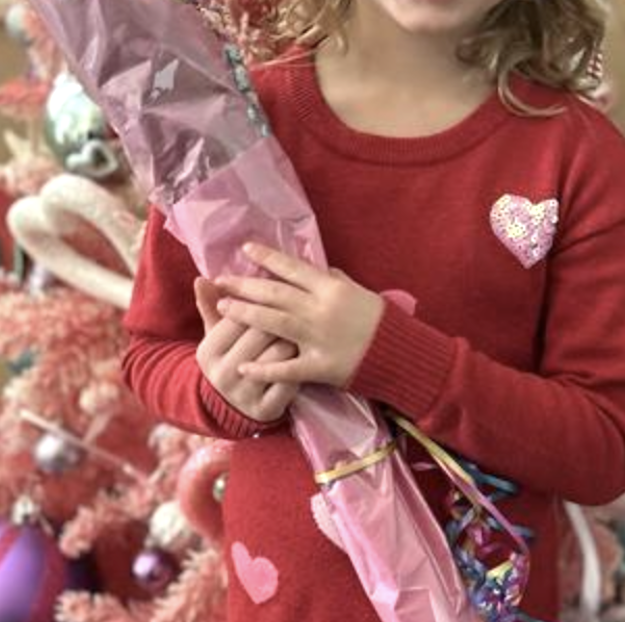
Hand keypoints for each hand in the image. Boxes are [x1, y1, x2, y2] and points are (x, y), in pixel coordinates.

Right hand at [194, 276, 298, 422]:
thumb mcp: (217, 336)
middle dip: (280, 319)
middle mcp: (222, 374)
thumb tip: (202, 278)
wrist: (234, 407)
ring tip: (304, 330)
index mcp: (208, 352)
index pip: (238, 317)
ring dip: (294, 340)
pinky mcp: (266, 409)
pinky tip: (307, 357)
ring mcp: (244, 395)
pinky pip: (290, 382)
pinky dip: (301, 367)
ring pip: (278, 356)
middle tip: (299, 309)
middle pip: (260, 334)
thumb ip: (211, 307)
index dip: (259, 304)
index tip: (276, 296)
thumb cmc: (231, 359)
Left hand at [214, 243, 384, 387]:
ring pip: (274, 322)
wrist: (403, 355)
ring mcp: (318, 338)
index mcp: (331, 288)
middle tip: (221, 280)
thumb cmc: (384, 323)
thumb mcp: (362, 294)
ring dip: (245, 314)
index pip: (293, 268)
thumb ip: (339, 282)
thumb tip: (323, 270)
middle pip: (275, 293)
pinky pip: (287, 368)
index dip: (267, 258)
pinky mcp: (320, 366)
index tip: (245, 249)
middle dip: (245, 285)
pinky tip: (243, 368)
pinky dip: (264, 369)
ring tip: (222, 308)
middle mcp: (320, 309)